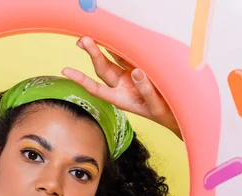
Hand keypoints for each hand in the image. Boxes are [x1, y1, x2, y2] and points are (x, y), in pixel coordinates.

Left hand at [62, 36, 180, 137]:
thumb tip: (135, 72)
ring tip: (89, 37)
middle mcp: (121, 87)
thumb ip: (145, 89)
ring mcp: (129, 78)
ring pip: (112, 60)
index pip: (96, 89)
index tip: (66, 71)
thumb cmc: (164, 113)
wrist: (175, 113)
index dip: (81, 80)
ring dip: (102, 48)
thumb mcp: (155, 106)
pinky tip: (111, 39)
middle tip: (83, 40)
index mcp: (120, 99)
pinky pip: (126, 57)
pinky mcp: (138, 69)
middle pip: (102, 69)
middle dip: (93, 54)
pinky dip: (118, 48)